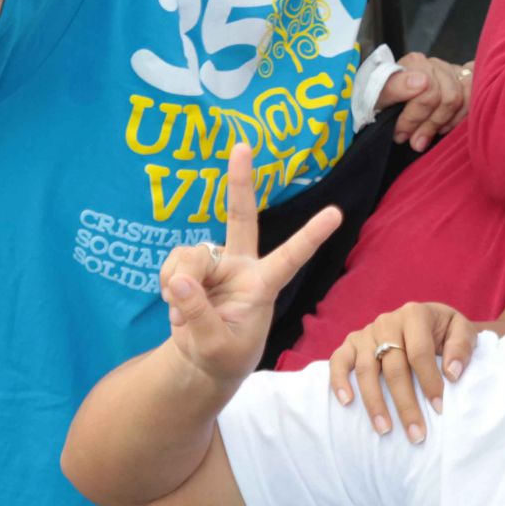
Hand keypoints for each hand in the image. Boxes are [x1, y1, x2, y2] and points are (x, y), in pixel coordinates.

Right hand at [160, 143, 341, 386]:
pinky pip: (172, 264)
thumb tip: (178, 279)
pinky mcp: (193, 266)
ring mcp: (217, 263)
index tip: (336, 214)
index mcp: (264, 286)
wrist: (203, 359)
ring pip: (190, 255)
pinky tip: (176, 302)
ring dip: (178, 281)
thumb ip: (198, 314)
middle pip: (242, 218)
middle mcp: (243, 266)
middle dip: (240, 183)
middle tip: (241, 146)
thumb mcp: (213, 345)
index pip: (291, 258)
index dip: (311, 236)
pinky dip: (168, 284)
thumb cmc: (223, 354)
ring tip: (184, 312)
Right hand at [328, 301, 481, 441]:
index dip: (428, 381)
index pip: (419, 352)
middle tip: (416, 433)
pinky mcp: (351, 343)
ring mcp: (366, 333)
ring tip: (385, 430)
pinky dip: (339, 381)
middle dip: (405, 404)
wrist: (428, 320)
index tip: (438, 408)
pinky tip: (346, 403)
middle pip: (393, 367)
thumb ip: (461, 346)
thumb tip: (451, 373)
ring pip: (366, 370)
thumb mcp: (461, 329)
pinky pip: (338, 361)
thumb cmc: (444, 330)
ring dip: (374, 403)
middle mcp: (387, 322)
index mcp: (415, 314)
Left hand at [375, 52, 470, 151]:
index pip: (428, 89)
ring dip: (446, 123)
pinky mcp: (465, 83)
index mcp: (415, 63)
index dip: (415, 117)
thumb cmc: (381, 100)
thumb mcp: (375, 96)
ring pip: (464, 100)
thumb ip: (394, 87)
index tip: (401, 134)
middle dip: (431, 124)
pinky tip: (445, 127)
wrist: (389, 100)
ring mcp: (453, 73)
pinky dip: (460, 119)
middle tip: (415, 141)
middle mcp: (436, 65)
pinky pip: (474, 101)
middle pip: (449, 98)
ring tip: (429, 135)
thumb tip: (422, 82)